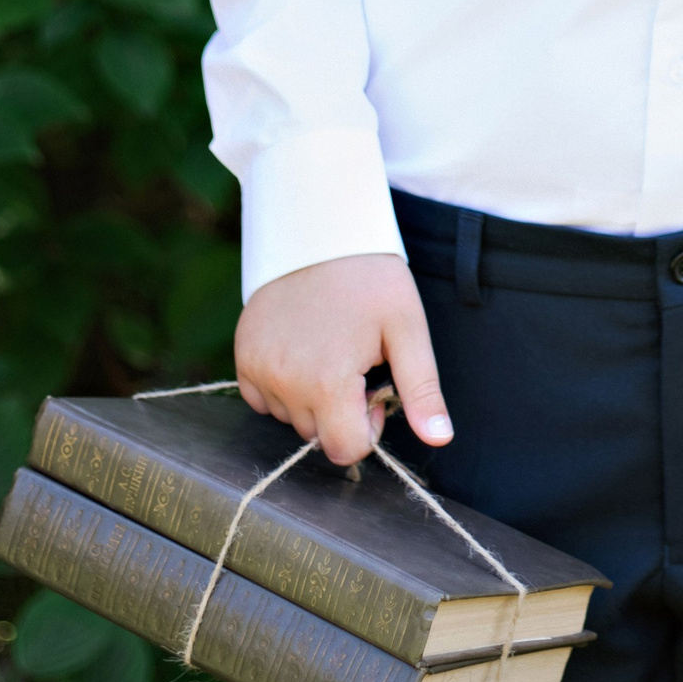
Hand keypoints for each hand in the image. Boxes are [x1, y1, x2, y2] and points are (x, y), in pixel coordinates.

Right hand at [235, 252, 451, 469]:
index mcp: (327, 383)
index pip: (346, 450)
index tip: (374, 386)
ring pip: (290, 417)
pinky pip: (262, 398)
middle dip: (341, 411)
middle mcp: (284, 382)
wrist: (320, 231)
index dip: (368, 426)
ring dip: (311, 398)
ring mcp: (257, 369)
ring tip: (329, 349)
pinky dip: (283, 385)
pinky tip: (302, 348)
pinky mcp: (242, 356)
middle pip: (318, 435)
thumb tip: (441, 440)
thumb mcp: (408, 331)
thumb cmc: (371, 280)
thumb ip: (422, 391)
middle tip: (354, 362)